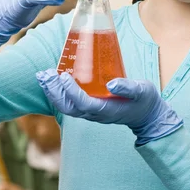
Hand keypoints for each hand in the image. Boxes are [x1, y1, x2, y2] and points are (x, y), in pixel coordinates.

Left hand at [36, 69, 182, 145]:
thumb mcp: (141, 91)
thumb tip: (111, 84)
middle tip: (45, 74)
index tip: (64, 76)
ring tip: (43, 76)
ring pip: (65, 106)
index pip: (83, 103)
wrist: (146, 114)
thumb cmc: (144, 100)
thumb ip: (128, 87)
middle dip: (54, 91)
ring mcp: (90, 112)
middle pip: (68, 106)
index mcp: (106, 110)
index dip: (71, 91)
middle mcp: (94, 114)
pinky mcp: (89, 107)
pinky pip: (69, 102)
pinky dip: (58, 92)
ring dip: (52, 92)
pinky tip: (54, 79)